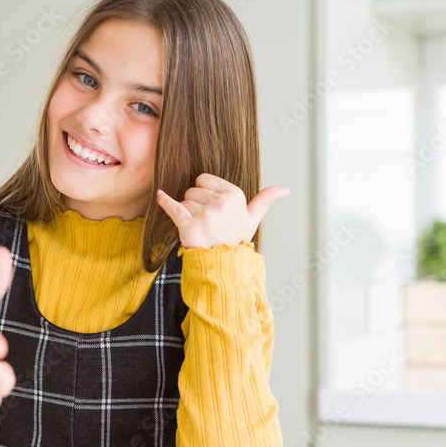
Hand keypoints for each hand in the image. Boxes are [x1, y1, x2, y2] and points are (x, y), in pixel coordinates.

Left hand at [156, 174, 289, 248]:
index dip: (205, 194)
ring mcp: (206, 215)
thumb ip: (265, 201)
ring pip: (183, 201)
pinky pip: (172, 207)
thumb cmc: (235, 241)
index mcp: (235, 195)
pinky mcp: (190, 226)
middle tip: (206, 223)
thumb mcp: (252, 220)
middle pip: (192, 190)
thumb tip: (285, 189)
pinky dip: (164, 201)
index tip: (213, 211)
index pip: (204, 179)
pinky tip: (160, 196)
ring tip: (199, 229)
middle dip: (195, 205)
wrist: (223, 267)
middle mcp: (222, 203)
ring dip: (186, 215)